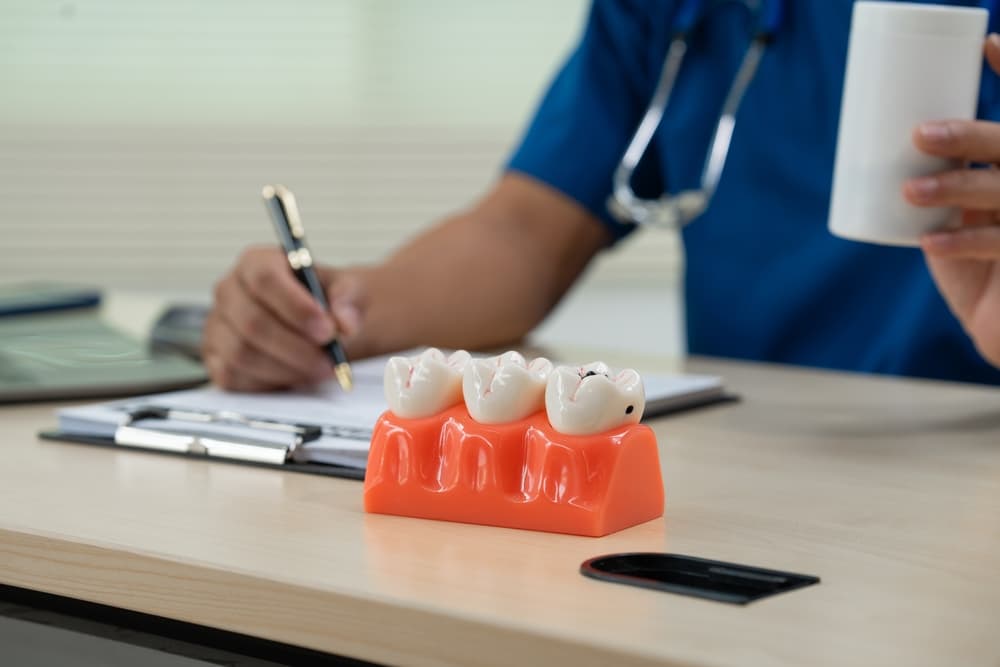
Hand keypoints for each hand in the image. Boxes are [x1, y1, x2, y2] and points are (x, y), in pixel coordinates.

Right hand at [203, 245, 363, 390]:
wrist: (316, 322)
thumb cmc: (323, 300)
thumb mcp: (345, 288)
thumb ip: (348, 299)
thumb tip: (344, 323)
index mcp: (255, 262)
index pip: (264, 279)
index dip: (296, 308)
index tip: (327, 330)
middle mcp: (229, 291)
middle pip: (252, 322)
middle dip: (296, 347)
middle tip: (329, 360)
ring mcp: (217, 326)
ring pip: (242, 354)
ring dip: (287, 368)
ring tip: (320, 370)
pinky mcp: (216, 359)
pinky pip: (234, 377)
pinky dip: (270, 382)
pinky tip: (296, 376)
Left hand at [903, 35, 999, 368]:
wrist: (999, 326)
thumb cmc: (976, 266)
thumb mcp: (960, 216)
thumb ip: (942, 182)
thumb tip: (881, 145)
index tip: (989, 42)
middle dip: (971, 136)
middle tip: (921, 135)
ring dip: (957, 186)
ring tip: (912, 190)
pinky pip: (999, 243)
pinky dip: (961, 241)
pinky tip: (927, 239)